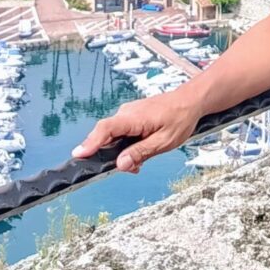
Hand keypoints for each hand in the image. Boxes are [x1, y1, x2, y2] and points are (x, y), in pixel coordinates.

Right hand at [72, 88, 201, 173]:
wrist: (190, 101)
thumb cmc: (180, 118)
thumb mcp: (164, 141)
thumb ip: (141, 153)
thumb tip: (120, 164)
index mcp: (133, 118)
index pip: (106, 129)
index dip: (91, 142)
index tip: (79, 154)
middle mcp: (126, 113)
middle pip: (107, 137)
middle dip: (113, 156)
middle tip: (132, 168)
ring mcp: (128, 114)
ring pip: (115, 137)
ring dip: (123, 152)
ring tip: (141, 162)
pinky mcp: (131, 117)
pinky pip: (122, 133)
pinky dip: (127, 145)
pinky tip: (140, 153)